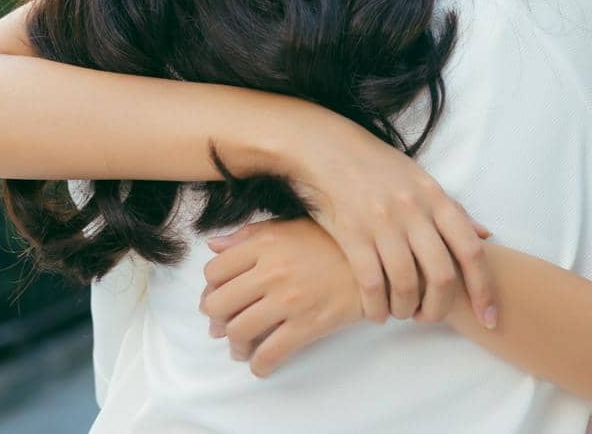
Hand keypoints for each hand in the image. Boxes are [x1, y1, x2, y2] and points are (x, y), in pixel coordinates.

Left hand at [199, 218, 365, 376]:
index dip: (212, 287)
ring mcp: (289, 300)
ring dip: (235, 345)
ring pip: (238, 331)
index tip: (220, 296)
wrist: (379, 262)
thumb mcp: (293, 226)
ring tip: (243, 347)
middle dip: (216, 319)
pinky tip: (262, 364)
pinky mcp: (307, 325)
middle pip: (218, 304)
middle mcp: (272, 270)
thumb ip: (251, 234)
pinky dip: (259, 365)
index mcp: (266, 243)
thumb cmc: (336, 243)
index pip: (215, 270)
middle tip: (225, 325)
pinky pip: (269, 354)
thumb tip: (214, 245)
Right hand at [289, 113, 497, 327]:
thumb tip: (485, 235)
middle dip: (439, 308)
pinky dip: (376, 307)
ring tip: (401, 312)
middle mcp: (414, 210)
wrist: (327, 149)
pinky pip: (371, 284)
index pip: (471, 250)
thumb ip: (453, 210)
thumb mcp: (422, 180)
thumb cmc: (379, 167)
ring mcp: (382, 222)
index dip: (484, 289)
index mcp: (436, 198)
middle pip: (441, 275)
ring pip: (405, 284)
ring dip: (405, 310)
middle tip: (429, 317)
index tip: (489, 317)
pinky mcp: (352, 234)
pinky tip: (376, 312)